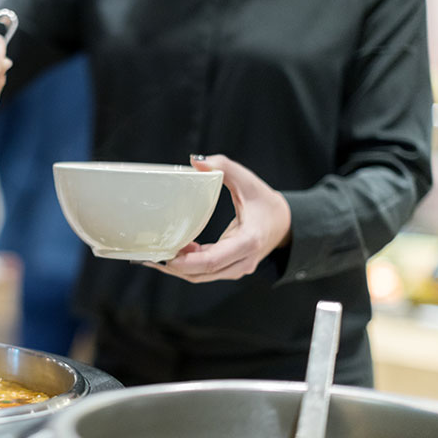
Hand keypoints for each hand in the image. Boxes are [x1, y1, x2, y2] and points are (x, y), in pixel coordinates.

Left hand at [143, 154, 290, 282]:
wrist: (285, 223)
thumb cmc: (265, 202)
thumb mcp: (247, 180)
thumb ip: (223, 167)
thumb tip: (195, 161)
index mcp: (248, 241)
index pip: (213, 260)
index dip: (188, 262)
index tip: (168, 257)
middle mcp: (243, 260)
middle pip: (203, 273)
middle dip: (175, 267)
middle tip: (152, 254)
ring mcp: (237, 268)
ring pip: (202, 277)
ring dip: (180, 267)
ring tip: (158, 253)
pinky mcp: (231, 268)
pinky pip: (206, 272)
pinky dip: (189, 265)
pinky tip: (176, 250)